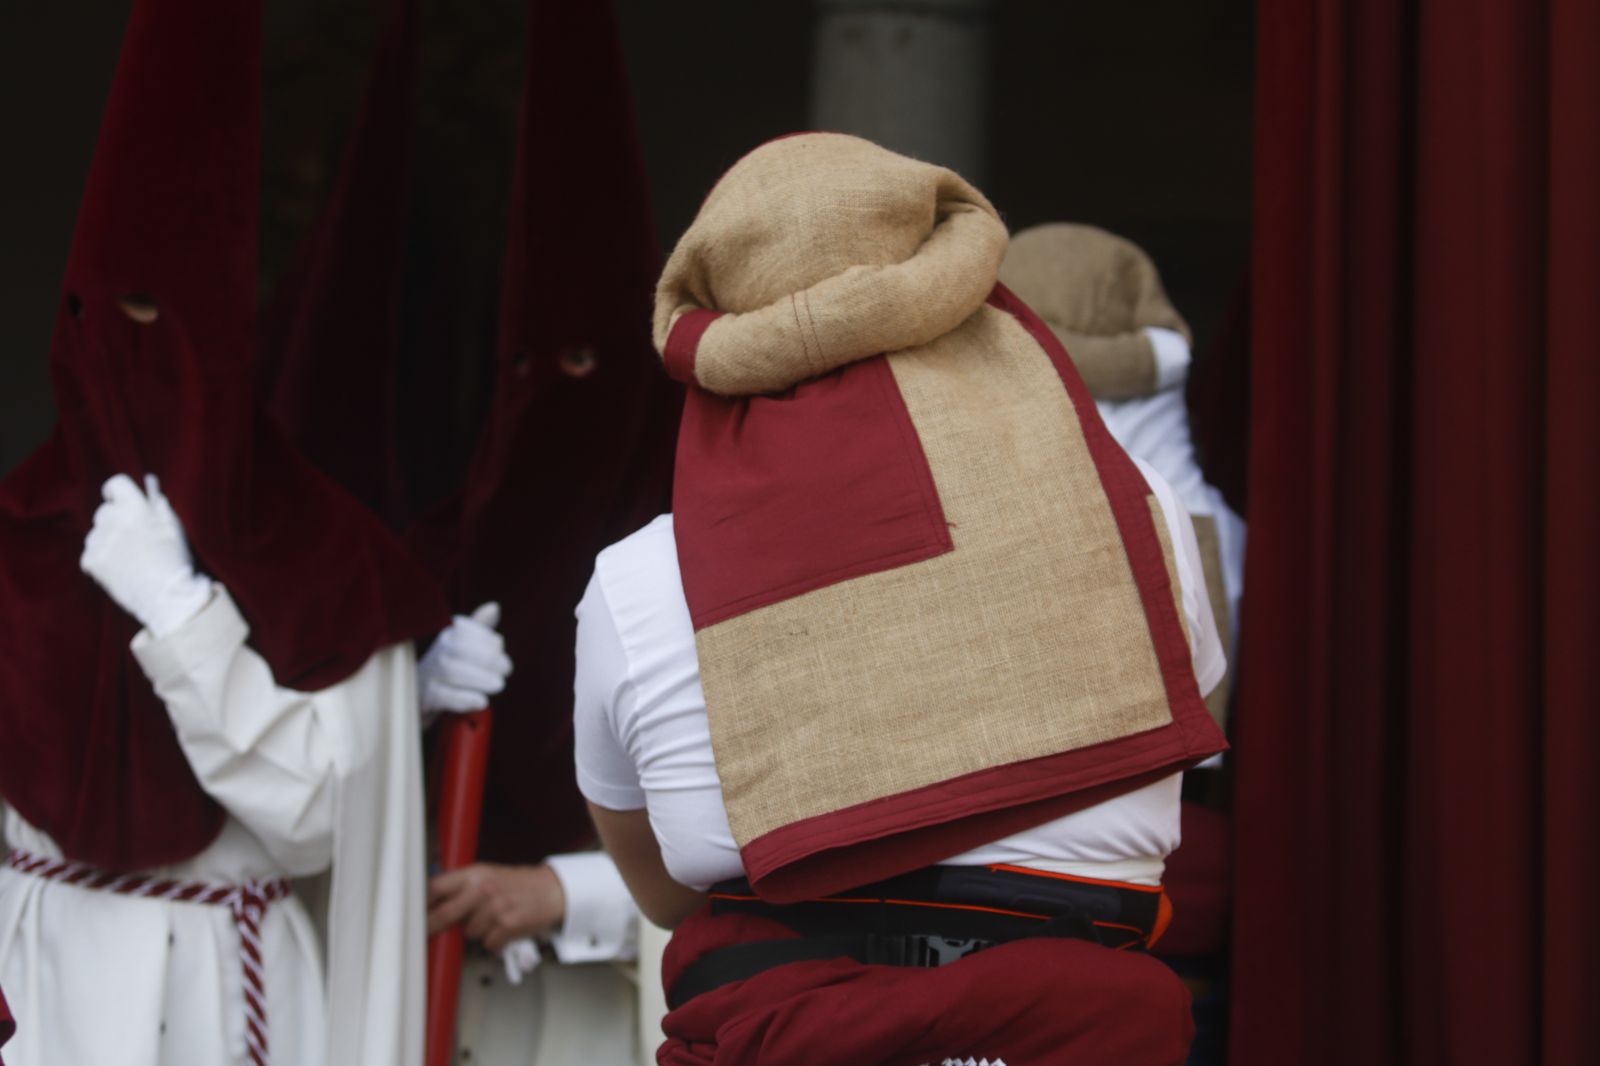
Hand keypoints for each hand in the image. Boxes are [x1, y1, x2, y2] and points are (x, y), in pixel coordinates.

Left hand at [79, 474, 210, 637]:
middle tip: (134, 538)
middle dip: (117, 519)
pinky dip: (102, 559)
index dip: (119, 493)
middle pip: (106, 511)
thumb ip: (157, 501)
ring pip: (96, 533)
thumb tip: (148, 482)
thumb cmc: (176, 558)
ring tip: (129, 557)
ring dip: (108, 540)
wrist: (169, 596)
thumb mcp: (173, 525)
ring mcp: (99, 541)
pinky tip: (120, 569)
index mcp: (134, 506)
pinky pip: (90, 554)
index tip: (123, 502)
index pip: (115, 484)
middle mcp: (112, 520)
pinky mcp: (91, 562)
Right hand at [418, 602, 511, 713]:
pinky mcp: (427, 696)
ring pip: (451, 672)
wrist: (424, 694)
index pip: (468, 631)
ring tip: (498, 685)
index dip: (490, 642)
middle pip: (460, 650)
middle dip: (489, 660)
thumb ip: (482, 627)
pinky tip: (482, 701)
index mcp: (449, 633)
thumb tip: (494, 607)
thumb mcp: (466, 643)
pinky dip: (466, 698)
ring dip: (480, 679)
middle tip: (505, 671)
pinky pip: (444, 696)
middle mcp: (436, 650)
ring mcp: (429, 672)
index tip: (501, 654)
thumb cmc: (453, 664)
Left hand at [427, 862, 564, 950]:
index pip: (437, 886)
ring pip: (468, 932)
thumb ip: (464, 885)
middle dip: (432, 927)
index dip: (422, 902)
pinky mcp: (507, 926)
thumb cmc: (520, 884)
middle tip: (424, 934)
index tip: (413, 914)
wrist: (553, 891)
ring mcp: (495, 909)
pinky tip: (504, 928)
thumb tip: (434, 901)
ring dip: (477, 931)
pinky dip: (494, 940)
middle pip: (444, 914)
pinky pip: (488, 943)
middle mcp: (483, 889)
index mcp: (475, 873)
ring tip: (492, 919)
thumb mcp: (489, 874)